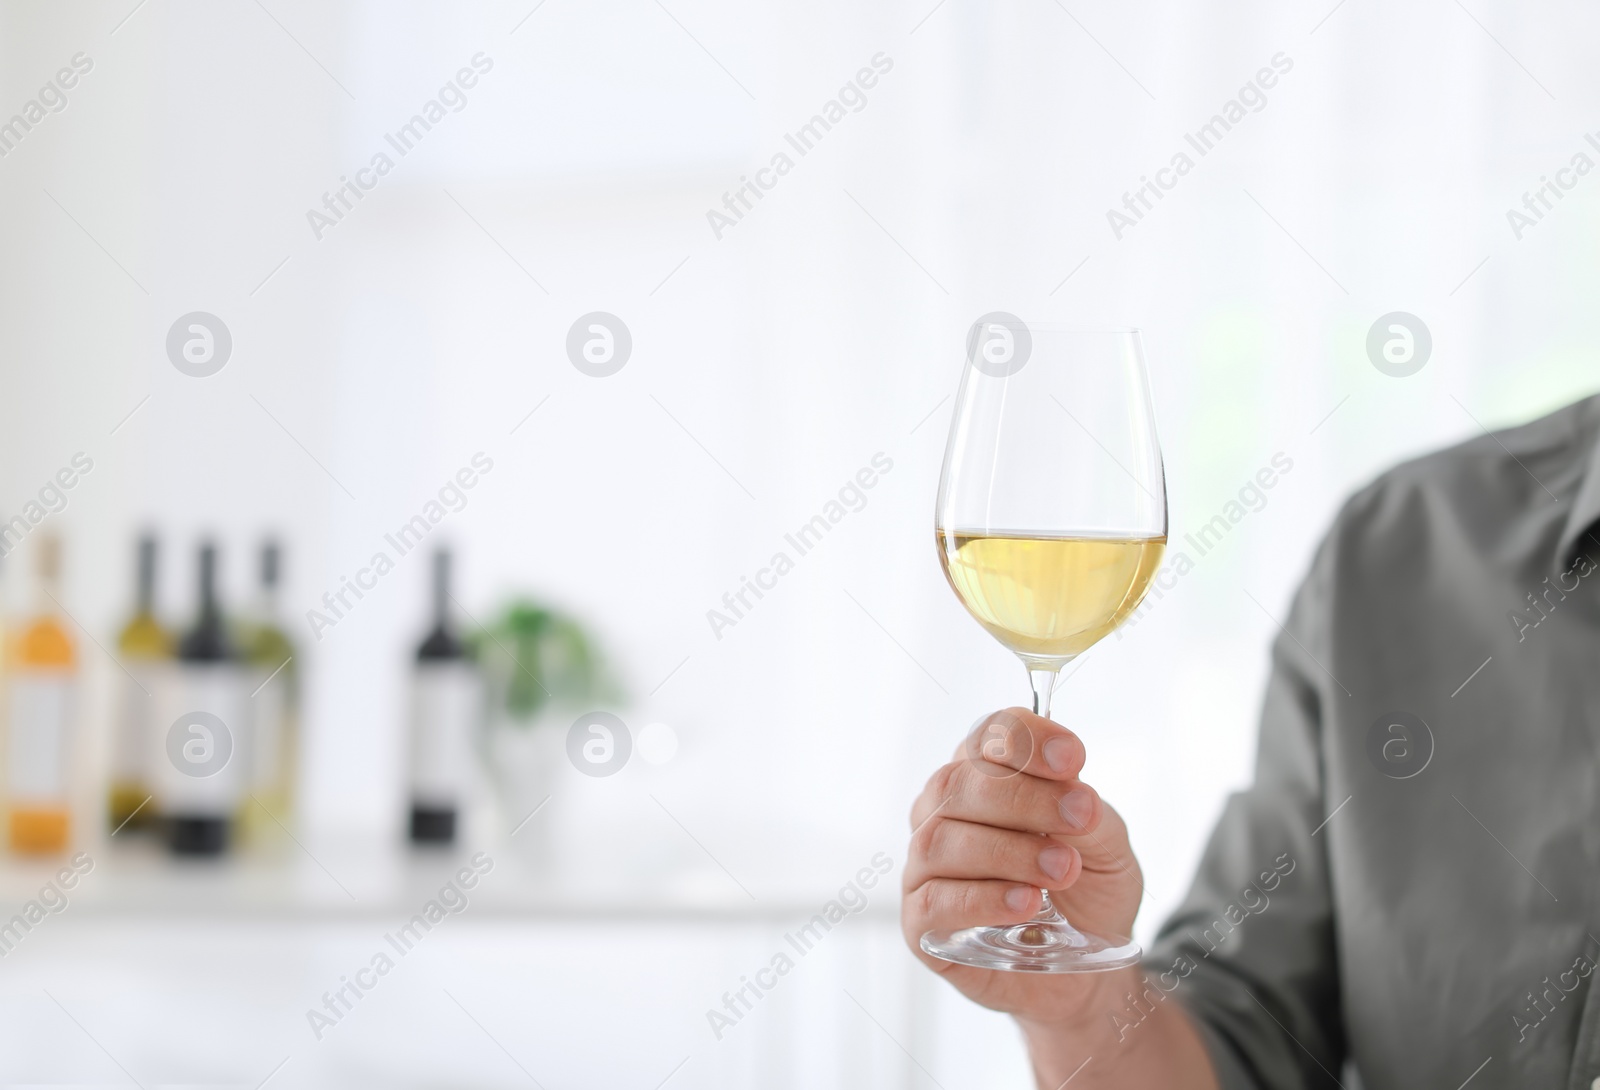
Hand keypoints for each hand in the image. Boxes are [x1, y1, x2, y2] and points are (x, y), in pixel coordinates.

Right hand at [901, 707, 1144, 1027]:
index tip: (1074, 759)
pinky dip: (982, 897)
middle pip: (960, 783)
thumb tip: (1071, 793)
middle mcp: (944, 813)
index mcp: (985, 777)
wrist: (1086, 973)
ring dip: (1009, 850)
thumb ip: (1088, 816)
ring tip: (1063, 869)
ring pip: (941, 839)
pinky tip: (1025, 903)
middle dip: (1026, 797)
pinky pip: (934, 900)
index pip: (988, 735)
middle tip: (1081, 818)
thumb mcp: (1108, 847)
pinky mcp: (919, 922)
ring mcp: (925, 867)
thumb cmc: (1088, 893)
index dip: (1026, 739)